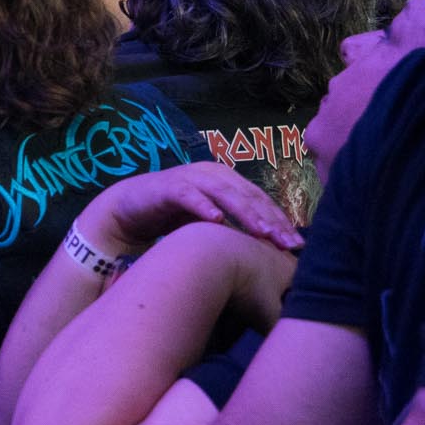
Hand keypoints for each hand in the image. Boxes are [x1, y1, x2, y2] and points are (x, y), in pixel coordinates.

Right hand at [76, 162, 301, 261]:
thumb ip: (234, 227)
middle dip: (270, 219)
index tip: (297, 244)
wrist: (128, 208)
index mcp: (225, 179)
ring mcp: (189, 178)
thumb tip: (270, 250)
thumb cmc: (172, 217)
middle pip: (247, 195)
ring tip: (262, 233)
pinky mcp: (167, 187)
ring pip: (224, 193)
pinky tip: (217, 221)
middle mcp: (211, 174)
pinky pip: (189, 196)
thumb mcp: (209, 221)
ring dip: (245, 213)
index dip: (279, 219)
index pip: (259, 199)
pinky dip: (203, 207)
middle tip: (287, 243)